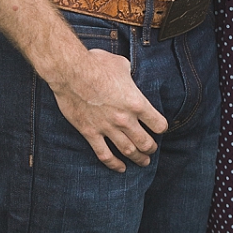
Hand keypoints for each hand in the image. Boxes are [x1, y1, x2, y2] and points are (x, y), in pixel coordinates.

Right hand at [52, 47, 168, 171]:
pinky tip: (120, 168)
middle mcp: (124, 119)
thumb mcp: (121, 65)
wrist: (71, 72)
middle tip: (152, 149)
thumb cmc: (97, 64)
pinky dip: (114, 164)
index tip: (160, 128)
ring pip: (128, 151)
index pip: (158, 124)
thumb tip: (129, 76)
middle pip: (145, 142)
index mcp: (136, 102)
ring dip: (138, 158)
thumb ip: (129, 76)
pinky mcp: (90, 133)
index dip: (161, 127)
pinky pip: (104, 155)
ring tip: (143, 162)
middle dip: (151, 148)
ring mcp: (107, 128)